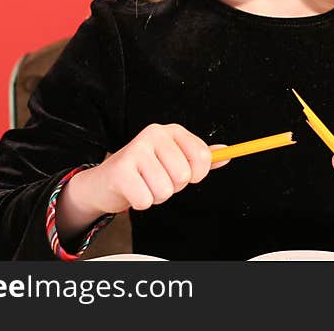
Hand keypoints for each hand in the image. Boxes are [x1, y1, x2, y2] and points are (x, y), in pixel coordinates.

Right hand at [75, 123, 230, 214]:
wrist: (106, 181)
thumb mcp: (175, 160)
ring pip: (165, 190)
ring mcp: (136, 149)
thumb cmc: (145, 171)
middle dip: (174, 186)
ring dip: (157, 195)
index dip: (197, 174)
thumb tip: (227, 153)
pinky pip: (146, 199)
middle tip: (157, 179)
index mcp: (172, 131)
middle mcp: (154, 134)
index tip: (185, 174)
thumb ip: (200, 157)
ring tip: (145, 184)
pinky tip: (133, 191)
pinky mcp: (121, 170)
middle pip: (184, 175)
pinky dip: (142, 202)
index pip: (202, 156)